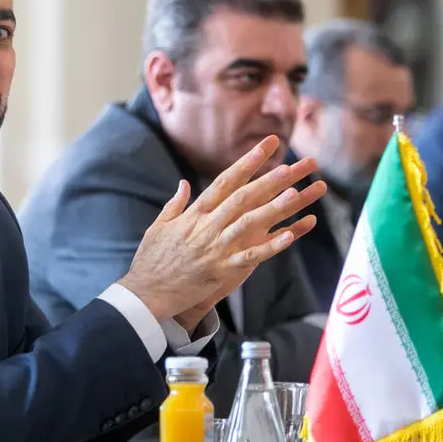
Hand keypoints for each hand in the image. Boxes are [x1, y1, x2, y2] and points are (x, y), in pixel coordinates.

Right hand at [119, 135, 325, 324]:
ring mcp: (215, 248)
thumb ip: (175, 204)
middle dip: (267, 180)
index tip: (263, 149)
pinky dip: (271, 246)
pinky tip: (290, 236)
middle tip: (289, 165)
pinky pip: (251, 256)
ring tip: (296, 193)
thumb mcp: (159, 226)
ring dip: (273, 207)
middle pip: (242, 198)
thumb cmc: (151, 259)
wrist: (146, 292)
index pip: (223, 183)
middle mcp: (206, 227)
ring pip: (249, 222)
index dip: (245, 164)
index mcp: (193, 214)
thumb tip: (184, 183)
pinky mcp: (221, 270)